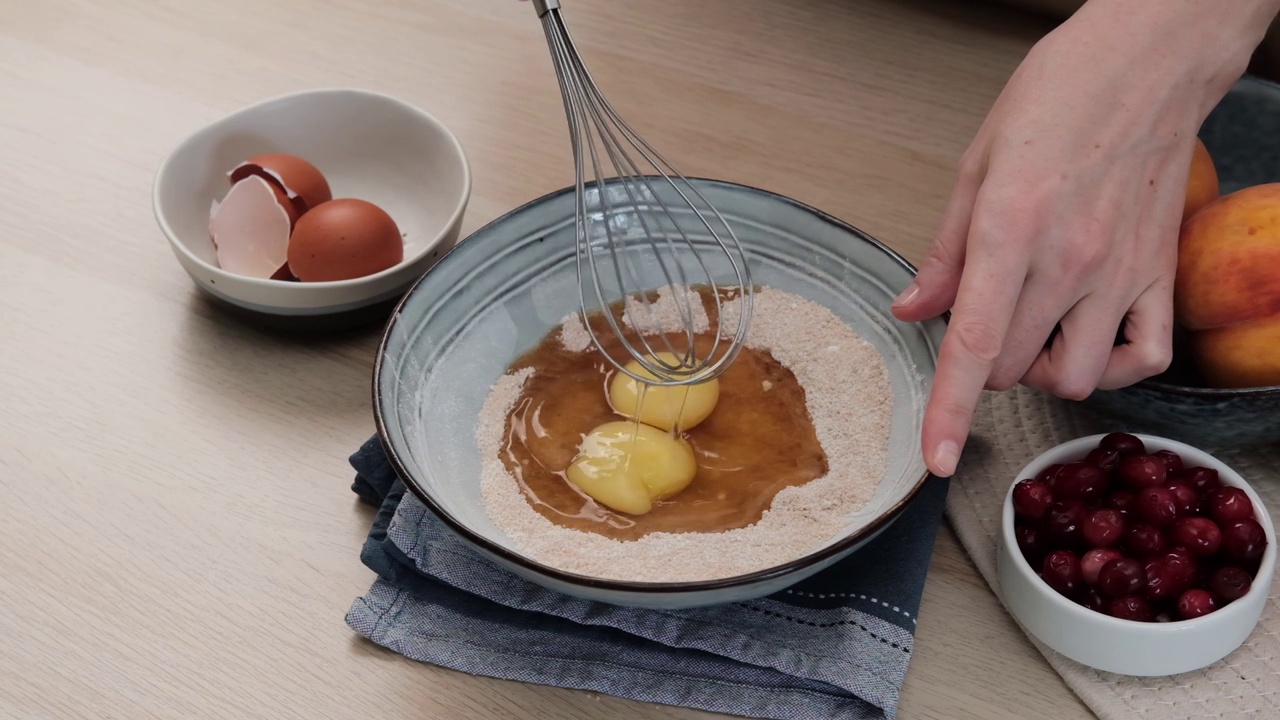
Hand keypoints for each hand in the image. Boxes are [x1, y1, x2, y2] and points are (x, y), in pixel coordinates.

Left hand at [892, 0, 1278, 476]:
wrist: (1148, 62)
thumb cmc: (1059, 96)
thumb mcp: (976, 164)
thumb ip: (945, 251)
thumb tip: (911, 309)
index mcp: (1010, 231)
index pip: (972, 346)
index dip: (949, 411)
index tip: (936, 457)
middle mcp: (1068, 261)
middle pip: (1012, 368)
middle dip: (983, 363)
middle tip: (979, 317)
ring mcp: (1121, 271)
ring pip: (1074, 377)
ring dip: (1041, 371)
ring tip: (1030, 329)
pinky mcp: (1159, 272)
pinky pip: (1146, 357)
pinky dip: (1113, 367)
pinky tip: (1087, 338)